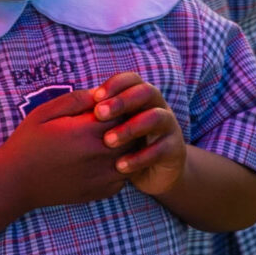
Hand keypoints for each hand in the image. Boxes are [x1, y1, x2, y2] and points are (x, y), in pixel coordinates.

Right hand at [0, 88, 129, 209]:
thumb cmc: (28, 143)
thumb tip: (102, 92)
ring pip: (134, 154)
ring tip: (110, 139)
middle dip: (128, 124)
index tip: (110, 105)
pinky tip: (105, 159)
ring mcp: (103, 175)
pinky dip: (122, 165)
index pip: (123, 110)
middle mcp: (99, 154)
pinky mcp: (103, 191)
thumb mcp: (45, 113)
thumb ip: (76, 100)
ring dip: (128, 145)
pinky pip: (126, 174)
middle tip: (114, 121)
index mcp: (85, 131)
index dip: (120, 105)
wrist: (15, 183)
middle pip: (133, 132)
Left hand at [89, 71, 185, 196]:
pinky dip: (140, 157)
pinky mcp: (174, 150)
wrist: (152, 175)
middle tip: (99, 114)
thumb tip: (80, 99)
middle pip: (147, 91)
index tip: (95, 98)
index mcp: (140, 97)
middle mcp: (157, 107)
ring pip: (156, 117)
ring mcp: (168, 127)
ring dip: (131, 127)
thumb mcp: (106, 128)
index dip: (114, 85)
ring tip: (108, 141)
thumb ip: (96, 113)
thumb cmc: (120, 147)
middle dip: (122, 101)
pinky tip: (120, 166)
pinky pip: (161, 149)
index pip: (131, 79)